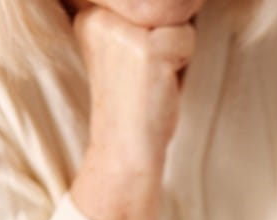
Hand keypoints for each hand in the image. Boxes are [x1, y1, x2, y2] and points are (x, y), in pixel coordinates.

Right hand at [69, 5, 195, 219]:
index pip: (148, 1)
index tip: (143, 60)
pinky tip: (162, 83)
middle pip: (165, 4)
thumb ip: (146, 15)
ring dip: (180, 48)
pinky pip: (187, 38)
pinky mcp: (145, 47)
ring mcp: (118, 29)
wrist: (125, 147)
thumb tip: (186, 1)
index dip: (160, 27)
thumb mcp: (133, 47)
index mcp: (90, 12)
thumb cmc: (138, 100)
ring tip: (157, 75)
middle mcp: (97, 14)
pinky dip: (184, 63)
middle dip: (170, 36)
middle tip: (152, 70)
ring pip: (178, 16)